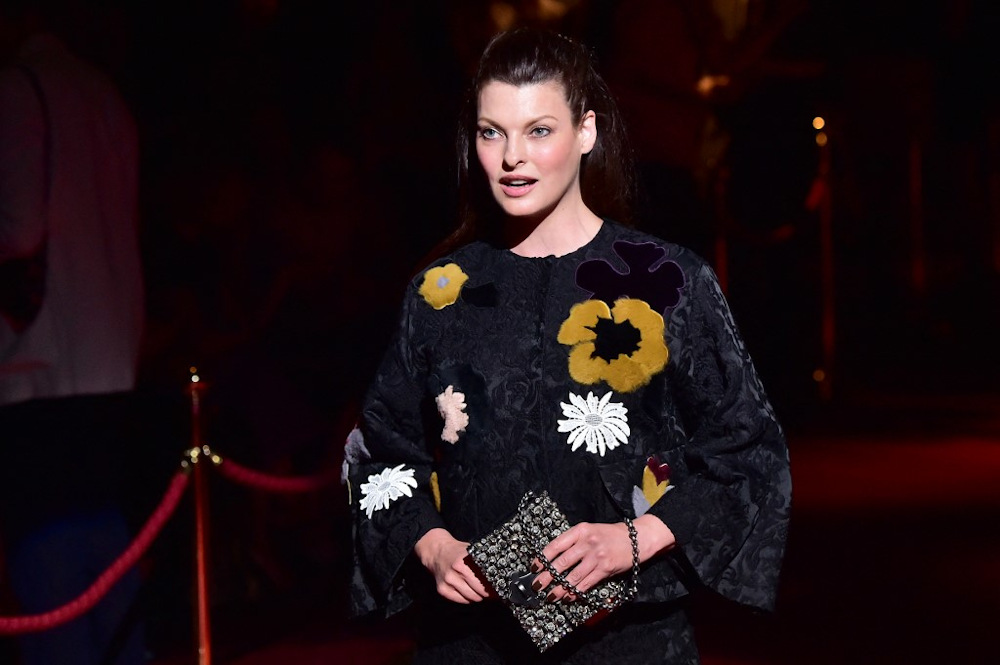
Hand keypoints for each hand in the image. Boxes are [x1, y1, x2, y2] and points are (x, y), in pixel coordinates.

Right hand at [414, 528, 491, 603]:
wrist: (437, 552)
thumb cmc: (457, 552)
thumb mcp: (471, 551)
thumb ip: (483, 561)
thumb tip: (501, 573)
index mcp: (463, 561)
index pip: (484, 580)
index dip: (493, 586)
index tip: (498, 588)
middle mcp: (455, 572)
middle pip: (479, 591)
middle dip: (487, 593)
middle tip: (491, 591)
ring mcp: (447, 582)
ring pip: (471, 597)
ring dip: (478, 596)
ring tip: (480, 591)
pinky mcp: (442, 590)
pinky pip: (461, 600)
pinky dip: (468, 598)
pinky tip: (469, 591)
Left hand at [531, 515, 674, 602]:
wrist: (635, 538)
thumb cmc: (609, 535)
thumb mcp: (589, 531)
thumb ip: (573, 542)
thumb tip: (553, 559)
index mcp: (580, 530)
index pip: (555, 545)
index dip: (543, 558)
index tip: (534, 567)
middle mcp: (587, 542)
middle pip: (561, 562)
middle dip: (547, 577)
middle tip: (537, 585)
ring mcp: (596, 556)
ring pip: (573, 576)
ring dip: (559, 589)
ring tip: (550, 596)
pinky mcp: (605, 569)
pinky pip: (586, 583)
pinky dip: (575, 592)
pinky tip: (568, 597)